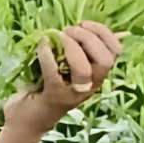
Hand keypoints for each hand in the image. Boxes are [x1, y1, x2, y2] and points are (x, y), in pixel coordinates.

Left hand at [5, 23, 122, 135]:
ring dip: (72, 47)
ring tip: (57, 37)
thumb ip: (77, 48)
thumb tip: (85, 25)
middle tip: (68, 31)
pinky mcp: (53, 96)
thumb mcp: (66, 64)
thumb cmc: (47, 85)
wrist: (28, 118)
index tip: (84, 23)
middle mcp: (90, 85)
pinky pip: (53, 73)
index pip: (115, 52)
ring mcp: (73, 93)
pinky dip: (47, 55)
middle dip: (88, 38)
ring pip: (85, 70)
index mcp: (97, 74)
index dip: (104, 33)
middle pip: (105, 60)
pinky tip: (42, 44)